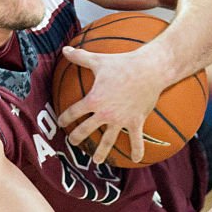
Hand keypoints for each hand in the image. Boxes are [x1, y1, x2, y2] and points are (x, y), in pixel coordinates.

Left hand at [56, 46, 165, 163]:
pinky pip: (136, 140)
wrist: (149, 70)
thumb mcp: (99, 60)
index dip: (65, 118)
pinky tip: (135, 160)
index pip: (73, 112)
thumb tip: (65, 49)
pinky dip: (136, 151)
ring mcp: (120, 120)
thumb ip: (80, 57)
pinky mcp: (135, 122)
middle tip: (73, 142)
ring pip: (107, 141)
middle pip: (86, 129)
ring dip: (101, 152)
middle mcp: (104, 113)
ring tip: (96, 161)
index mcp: (93, 100)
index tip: (61, 122)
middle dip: (77, 137)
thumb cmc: (123, 64)